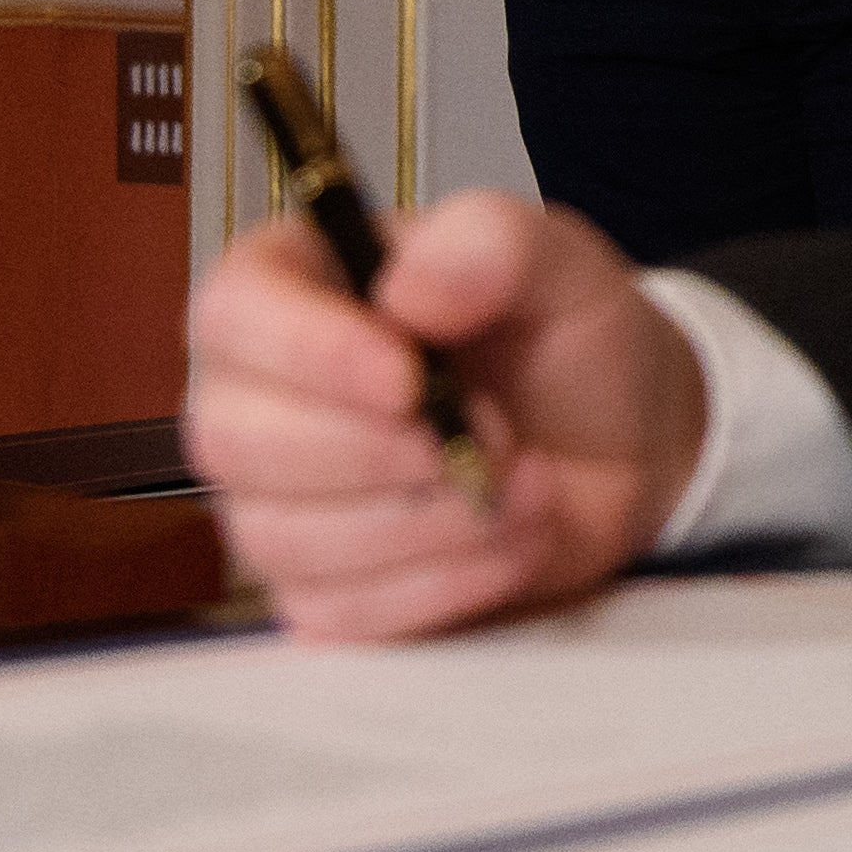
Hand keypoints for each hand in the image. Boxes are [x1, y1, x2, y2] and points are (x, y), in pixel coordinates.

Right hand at [182, 190, 707, 639]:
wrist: (618, 446)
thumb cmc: (564, 339)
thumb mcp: (558, 262)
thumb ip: (491, 242)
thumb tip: (408, 289)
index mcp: (296, 282)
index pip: (234, 311)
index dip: (307, 352)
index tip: (408, 379)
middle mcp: (258, 392)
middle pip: (233, 437)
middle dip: (379, 451)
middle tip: (494, 435)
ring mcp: (275, 500)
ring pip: (282, 535)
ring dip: (427, 521)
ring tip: (530, 485)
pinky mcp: (318, 588)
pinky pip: (340, 610)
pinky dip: (444, 583)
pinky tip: (513, 541)